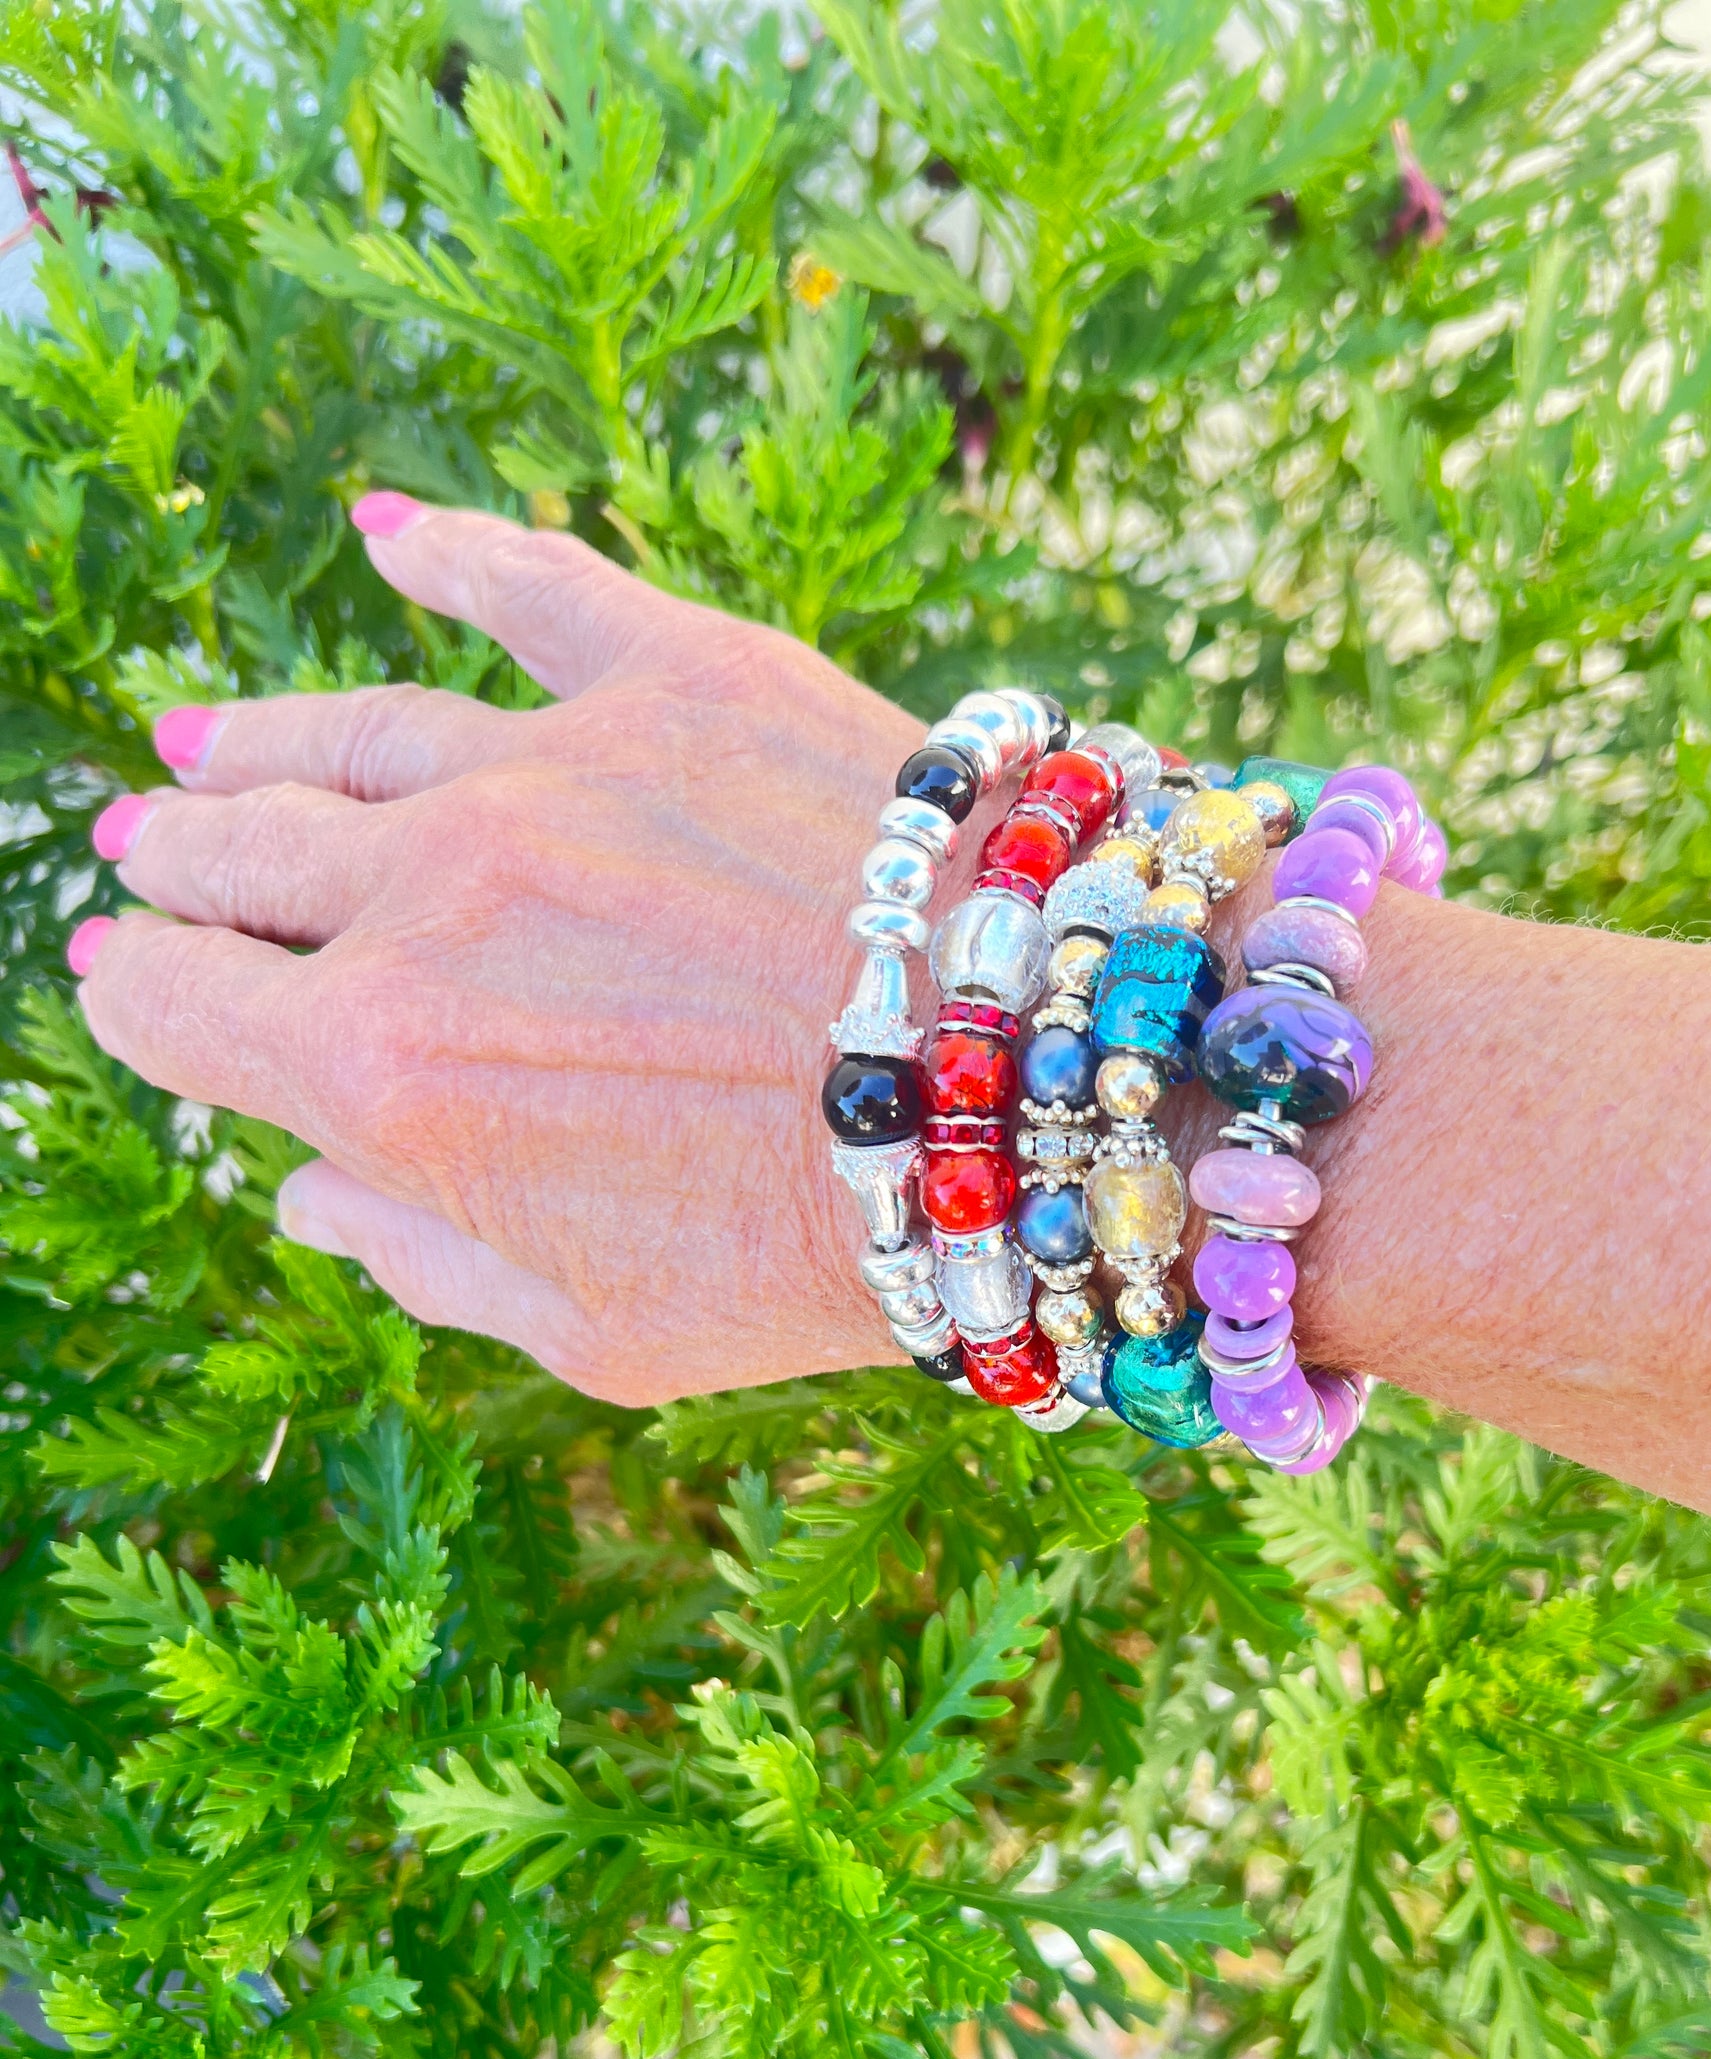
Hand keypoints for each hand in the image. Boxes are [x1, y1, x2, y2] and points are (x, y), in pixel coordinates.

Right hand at [75, 499, 920, 1404]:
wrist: (1017, 1097)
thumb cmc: (810, 1251)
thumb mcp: (595, 1332)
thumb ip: (424, 1260)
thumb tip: (311, 1198)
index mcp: (380, 1073)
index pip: (178, 1010)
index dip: (148, 1004)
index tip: (150, 994)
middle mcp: (429, 901)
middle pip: (240, 858)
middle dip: (178, 866)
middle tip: (152, 855)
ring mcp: (546, 767)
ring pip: (348, 734)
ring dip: (255, 741)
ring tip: (199, 743)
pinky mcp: (676, 674)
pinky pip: (531, 586)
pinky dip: (450, 548)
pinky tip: (386, 530)